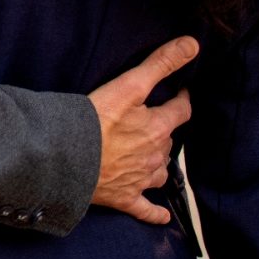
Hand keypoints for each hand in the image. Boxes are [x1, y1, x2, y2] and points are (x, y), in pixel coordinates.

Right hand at [87, 36, 199, 223]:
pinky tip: (162, 215)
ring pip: (160, 171)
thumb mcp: (128, 86)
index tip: (180, 91)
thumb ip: (159, 64)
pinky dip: (155, 212)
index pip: (181, 110)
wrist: (65, 159)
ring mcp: (140, 179)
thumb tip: (192, 44)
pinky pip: (146, 209)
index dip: (182, 99)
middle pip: (169, 141)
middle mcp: (155, 155)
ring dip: (160, 162)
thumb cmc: (93, 121)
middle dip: (165, 130)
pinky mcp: (124, 198)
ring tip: (153, 155)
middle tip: (154, 120)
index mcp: (158, 128)